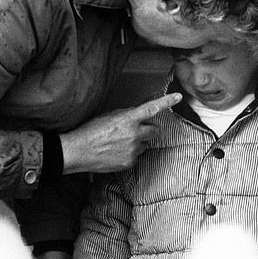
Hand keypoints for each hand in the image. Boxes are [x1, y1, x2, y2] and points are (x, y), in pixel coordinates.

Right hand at [60, 93, 181, 174]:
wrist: (79, 151)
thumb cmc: (90, 131)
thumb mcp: (108, 116)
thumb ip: (126, 115)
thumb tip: (137, 115)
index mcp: (128, 119)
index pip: (152, 108)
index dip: (167, 101)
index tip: (179, 96)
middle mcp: (134, 134)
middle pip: (154, 130)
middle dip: (148, 129)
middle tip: (135, 130)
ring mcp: (133, 150)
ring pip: (144, 144)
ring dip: (137, 142)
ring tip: (118, 143)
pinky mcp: (130, 162)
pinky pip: (136, 156)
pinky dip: (129, 154)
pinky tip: (115, 152)